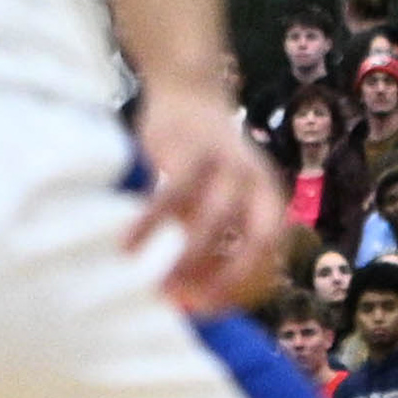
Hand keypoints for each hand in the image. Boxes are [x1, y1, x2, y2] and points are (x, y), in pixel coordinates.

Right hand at [129, 83, 282, 318]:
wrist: (188, 88)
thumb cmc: (202, 159)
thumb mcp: (222, 193)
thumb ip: (218, 235)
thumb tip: (195, 296)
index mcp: (269, 194)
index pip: (271, 250)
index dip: (248, 283)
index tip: (214, 308)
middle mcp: (255, 179)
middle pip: (255, 239)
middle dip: (227, 279)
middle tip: (192, 307)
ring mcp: (225, 161)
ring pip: (213, 220)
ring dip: (188, 259)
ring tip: (158, 287)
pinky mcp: (190, 148)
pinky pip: (170, 194)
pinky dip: (150, 224)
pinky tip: (126, 247)